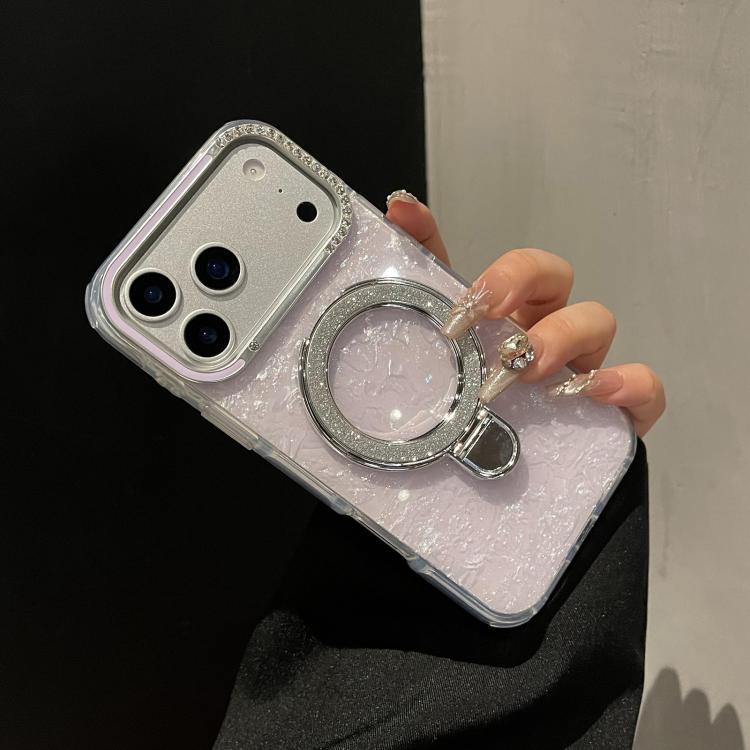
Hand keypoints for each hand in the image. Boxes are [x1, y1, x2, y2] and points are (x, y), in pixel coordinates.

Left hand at [385, 191, 664, 436]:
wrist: (497, 475)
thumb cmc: (474, 401)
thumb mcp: (445, 338)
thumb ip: (423, 274)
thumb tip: (400, 205)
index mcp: (512, 313)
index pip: (519, 267)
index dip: (501, 273)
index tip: (466, 304)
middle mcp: (549, 330)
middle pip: (559, 278)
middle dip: (526, 288)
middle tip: (489, 323)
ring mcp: (585, 367)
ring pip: (598, 322)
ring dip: (562, 337)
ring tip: (527, 369)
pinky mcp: (616, 412)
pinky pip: (644, 389)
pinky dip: (629, 384)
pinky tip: (595, 394)